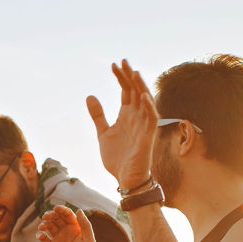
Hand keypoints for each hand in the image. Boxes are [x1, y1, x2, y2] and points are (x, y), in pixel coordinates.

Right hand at [36, 206, 99, 241]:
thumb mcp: (89, 241)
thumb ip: (85, 225)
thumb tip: (79, 210)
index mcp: (77, 229)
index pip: (68, 215)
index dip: (62, 210)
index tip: (56, 208)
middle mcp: (67, 233)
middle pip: (57, 219)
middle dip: (51, 215)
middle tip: (46, 216)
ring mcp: (58, 241)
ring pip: (49, 227)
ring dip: (44, 224)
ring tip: (42, 226)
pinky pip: (44, 239)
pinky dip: (40, 235)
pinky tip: (40, 236)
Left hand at [87, 59, 158, 188]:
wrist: (126, 179)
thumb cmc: (118, 158)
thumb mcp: (103, 133)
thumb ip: (98, 115)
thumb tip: (90, 96)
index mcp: (127, 115)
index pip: (126, 91)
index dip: (120, 78)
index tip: (113, 64)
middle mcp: (137, 117)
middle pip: (135, 92)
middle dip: (129, 77)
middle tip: (122, 61)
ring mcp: (143, 126)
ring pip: (145, 102)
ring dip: (140, 87)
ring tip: (133, 73)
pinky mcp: (148, 137)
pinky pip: (151, 120)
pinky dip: (149, 107)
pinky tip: (144, 96)